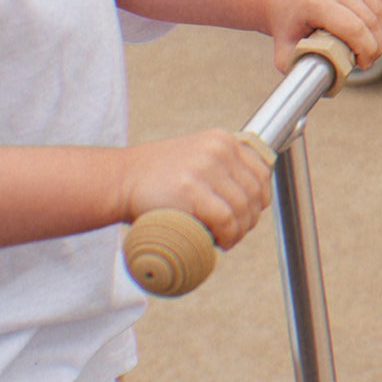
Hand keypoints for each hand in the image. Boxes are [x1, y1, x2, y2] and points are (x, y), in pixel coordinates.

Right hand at [120, 131, 271, 250]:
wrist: (120, 180)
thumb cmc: (159, 177)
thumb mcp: (198, 156)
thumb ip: (223, 166)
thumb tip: (254, 196)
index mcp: (223, 140)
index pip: (261, 172)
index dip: (260, 199)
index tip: (248, 215)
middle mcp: (218, 149)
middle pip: (254, 193)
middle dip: (249, 219)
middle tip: (233, 233)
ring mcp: (205, 167)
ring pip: (242, 208)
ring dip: (238, 231)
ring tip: (225, 239)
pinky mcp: (191, 189)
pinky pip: (226, 218)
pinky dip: (228, 235)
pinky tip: (219, 241)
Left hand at [265, 0, 381, 73]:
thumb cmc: (287, 28)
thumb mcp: (284, 53)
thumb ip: (298, 70)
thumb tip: (317, 84)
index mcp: (315, 2)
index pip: (354, 29)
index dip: (367, 51)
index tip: (364, 64)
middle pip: (371, 20)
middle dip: (378, 45)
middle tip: (372, 58)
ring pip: (380, 8)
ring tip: (376, 45)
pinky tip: (380, 27)